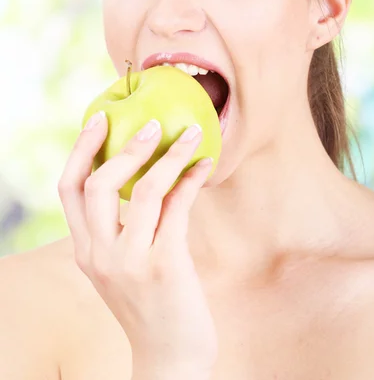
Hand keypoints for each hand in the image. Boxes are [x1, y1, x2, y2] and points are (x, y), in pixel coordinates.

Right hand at [58, 112, 217, 374]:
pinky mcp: (165, 264)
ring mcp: (130, 261)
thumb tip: (157, 169)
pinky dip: (191, 179)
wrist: (170, 357)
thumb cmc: (152, 303)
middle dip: (124, 147)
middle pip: (98, 184)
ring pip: (144, 190)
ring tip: (190, 134)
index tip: (98, 119)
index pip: (69, 191)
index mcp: (86, 251)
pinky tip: (204, 165)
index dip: (81, 150)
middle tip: (151, 124)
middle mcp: (100, 255)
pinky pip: (177, 207)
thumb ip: (130, 224)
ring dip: (170, 155)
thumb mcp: (126, 263)